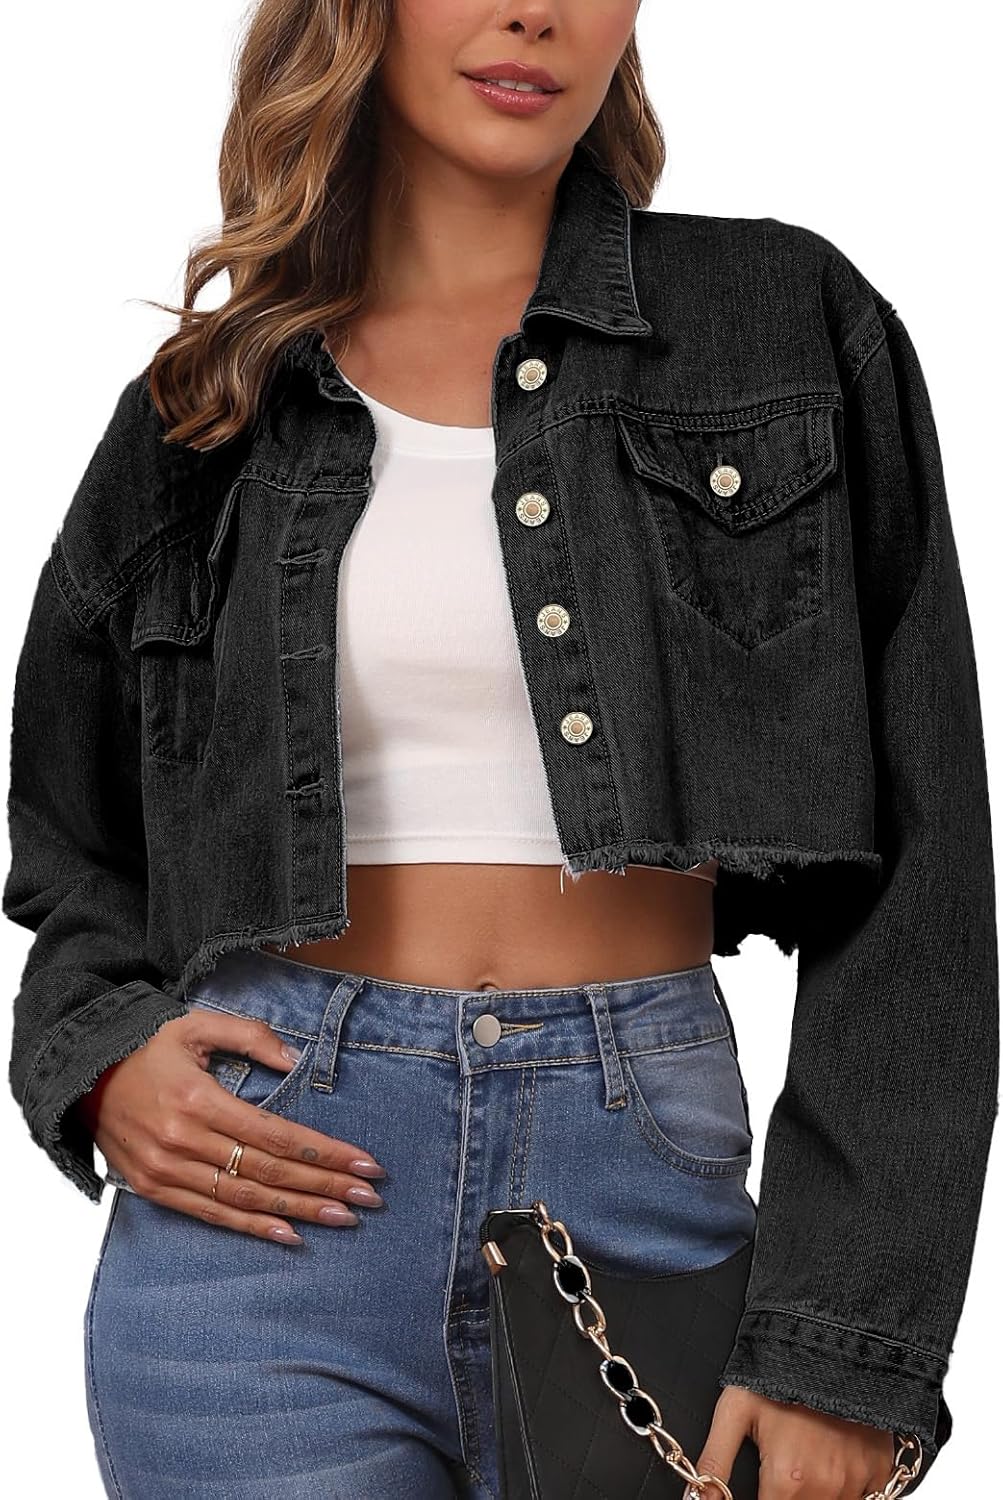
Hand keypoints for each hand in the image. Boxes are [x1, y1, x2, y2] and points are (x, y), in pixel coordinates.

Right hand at [74, 1009, 386, 1243]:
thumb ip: (249, 1036)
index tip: (365, 1162)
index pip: (276, 1135)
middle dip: (324, 1186)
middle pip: (268, 1171)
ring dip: (298, 1211)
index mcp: (198, 1099)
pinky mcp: (153, 1188)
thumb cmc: (147, 1047)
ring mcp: (166, 1170)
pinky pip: (210, 1214)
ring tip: (343, 1218)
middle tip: (368, 1197)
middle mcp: (183, 1140)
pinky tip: (289, 1234)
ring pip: (244, 1199)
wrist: (81, 1074)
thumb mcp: (196, 1025)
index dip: (325, 1152)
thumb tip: (296, 1060)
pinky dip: (251, 1228)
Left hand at [692, 1384, 897, 1498]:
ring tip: (805, 1454)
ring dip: (815, 1492)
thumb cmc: (780, 1368)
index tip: (764, 1486)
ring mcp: (858, 1481)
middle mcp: (826, 1487)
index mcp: (788, 1478)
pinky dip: (846, 1485)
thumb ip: (714, 1463)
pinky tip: (831, 1455)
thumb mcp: (735, 1409)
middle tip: (783, 1462)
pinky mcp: (881, 1471)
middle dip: (787, 1494)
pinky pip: (862, 1496)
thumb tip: (697, 1499)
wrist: (832, 1337)